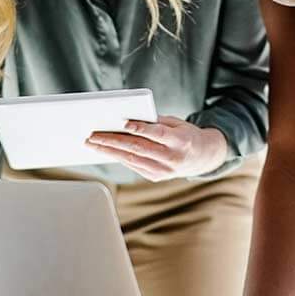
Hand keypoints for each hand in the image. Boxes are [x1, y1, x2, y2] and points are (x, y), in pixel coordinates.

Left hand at [85, 115, 227, 180]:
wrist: (202, 157)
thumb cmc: (186, 135)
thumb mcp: (176, 123)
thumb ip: (155, 121)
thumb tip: (128, 118)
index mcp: (181, 141)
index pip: (157, 134)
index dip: (140, 128)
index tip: (122, 122)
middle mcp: (172, 158)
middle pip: (138, 148)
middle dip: (112, 141)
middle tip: (93, 135)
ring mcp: (163, 171)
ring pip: (131, 159)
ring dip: (109, 151)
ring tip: (92, 143)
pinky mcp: (155, 177)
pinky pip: (133, 165)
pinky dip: (118, 157)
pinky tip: (105, 150)